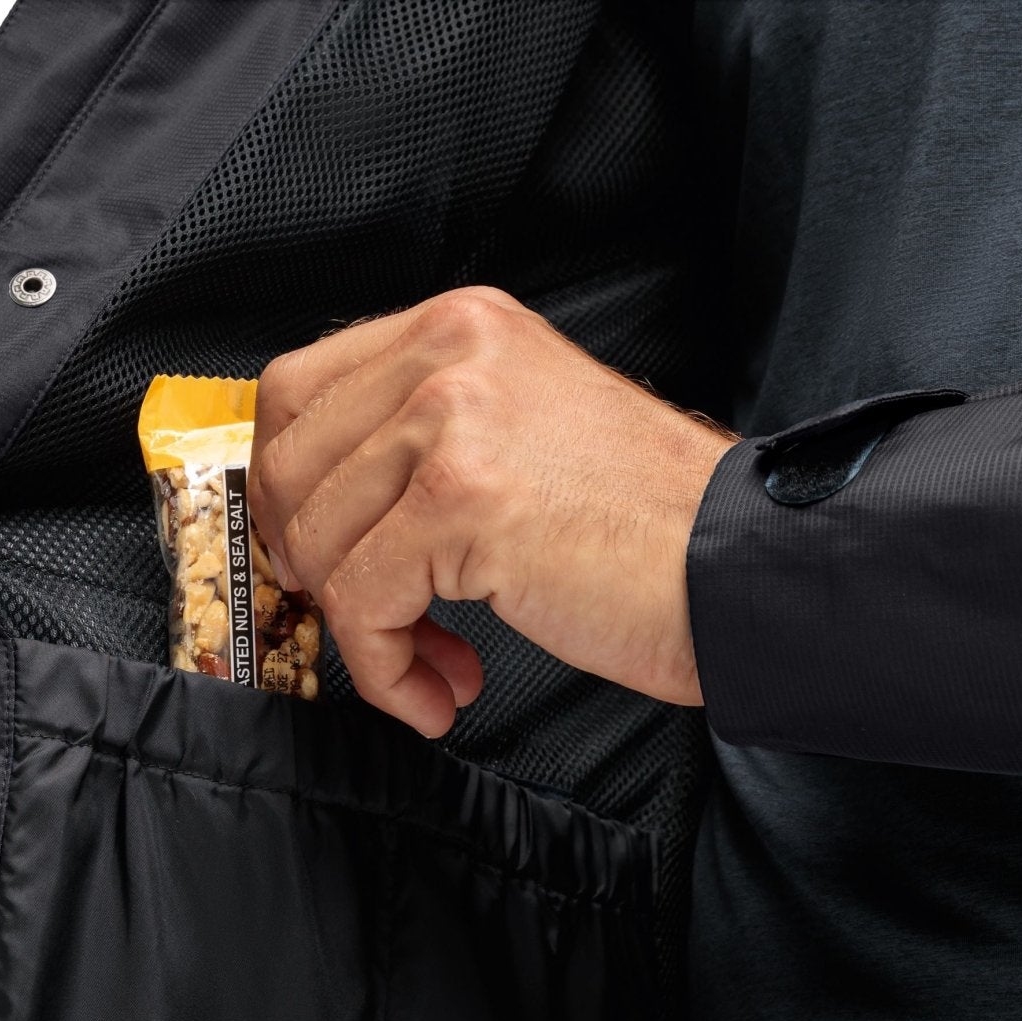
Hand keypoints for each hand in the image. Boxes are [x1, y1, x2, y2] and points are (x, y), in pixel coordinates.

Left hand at [249, 286, 737, 737]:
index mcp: (460, 329)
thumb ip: (426, 446)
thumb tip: (323, 512)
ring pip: (318, 545)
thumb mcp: (522, 437)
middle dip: (309, 567)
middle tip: (362, 618)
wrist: (737, 567)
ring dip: (361, 634)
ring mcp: (451, 424)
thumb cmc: (648, 526)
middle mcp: (449, 356)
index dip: (284, 486)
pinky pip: (361, 607)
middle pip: (289, 466)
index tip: (310, 549)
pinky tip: (440, 691)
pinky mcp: (460, 505)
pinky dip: (386, 671)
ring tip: (428, 668)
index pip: (298, 389)